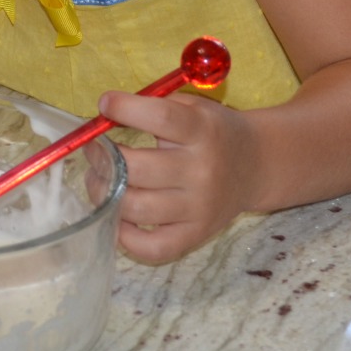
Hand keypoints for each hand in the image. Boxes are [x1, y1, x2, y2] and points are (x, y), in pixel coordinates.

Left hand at [96, 89, 254, 264]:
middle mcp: (201, 170)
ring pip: (137, 207)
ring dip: (105, 192)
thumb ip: (154, 106)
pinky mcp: (196, 234)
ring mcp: (198, 207)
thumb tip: (104, 111)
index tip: (105, 104)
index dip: (125, 108)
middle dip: (104, 157)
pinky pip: (153, 247)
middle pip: (138, 168)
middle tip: (94, 150)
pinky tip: (118, 215)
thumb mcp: (193, 107)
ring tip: (99, 179)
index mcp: (202, 131)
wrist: (255, 165)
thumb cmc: (212, 131)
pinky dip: (126, 236)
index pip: (160, 117)